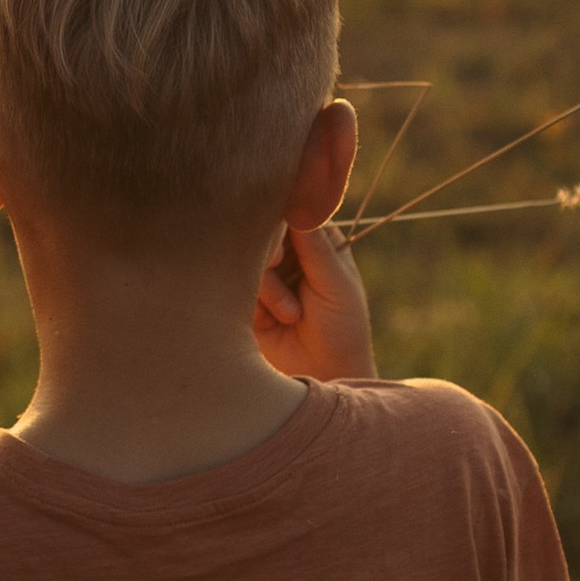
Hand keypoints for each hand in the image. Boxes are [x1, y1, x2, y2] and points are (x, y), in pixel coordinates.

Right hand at [255, 217, 372, 382]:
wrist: (325, 375)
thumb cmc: (343, 330)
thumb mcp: (335, 286)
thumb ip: (316, 247)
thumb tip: (299, 205)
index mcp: (319, 245)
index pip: (293, 214)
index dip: (281, 224)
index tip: (281, 245)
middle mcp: (292, 256)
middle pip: (264, 235)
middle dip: (271, 257)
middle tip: (276, 267)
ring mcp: (268, 278)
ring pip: (247, 261)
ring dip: (269, 289)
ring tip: (290, 315)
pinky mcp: (249, 300)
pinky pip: (236, 286)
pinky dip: (253, 304)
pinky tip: (272, 324)